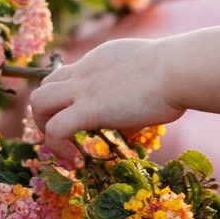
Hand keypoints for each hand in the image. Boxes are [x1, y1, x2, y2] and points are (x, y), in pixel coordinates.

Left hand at [28, 37, 185, 163]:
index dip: (69, 98)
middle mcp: (88, 68)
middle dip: (47, 113)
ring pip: (38, 102)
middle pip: (45, 84)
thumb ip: (132, 103)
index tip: (81, 119)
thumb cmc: (179, 74)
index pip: (70, 74)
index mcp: (103, 58)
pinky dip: (57, 147)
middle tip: (65, 134)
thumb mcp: (150, 82)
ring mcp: (85, 87)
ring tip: (63, 147)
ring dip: (44, 127)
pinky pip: (55, 130)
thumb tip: (127, 131)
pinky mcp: (88, 108)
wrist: (181, 69)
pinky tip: (74, 160)